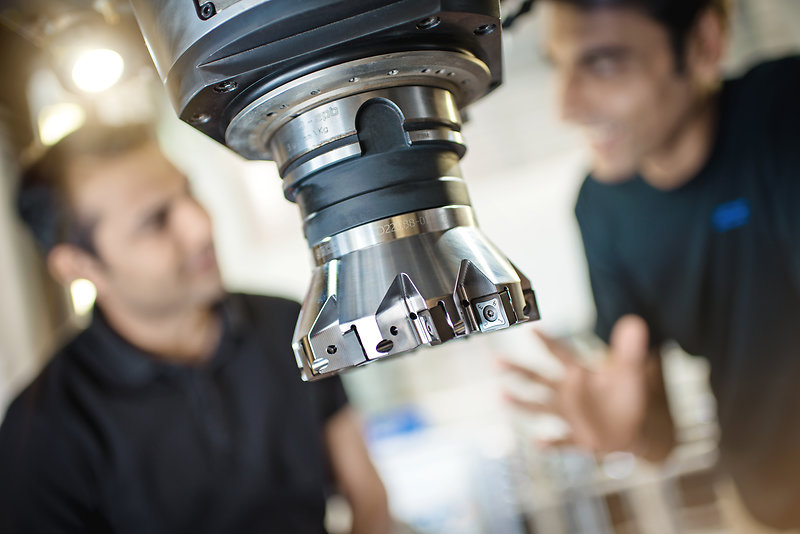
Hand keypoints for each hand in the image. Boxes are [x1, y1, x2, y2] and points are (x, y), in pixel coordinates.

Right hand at [501, 315, 652, 453]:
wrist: (639, 428)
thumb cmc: (631, 395)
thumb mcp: (631, 372)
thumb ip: (629, 350)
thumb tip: (634, 322)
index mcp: (579, 373)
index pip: (559, 353)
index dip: (546, 340)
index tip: (530, 327)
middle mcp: (568, 393)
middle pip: (539, 378)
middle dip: (518, 370)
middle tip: (496, 360)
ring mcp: (571, 416)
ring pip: (541, 407)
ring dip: (522, 403)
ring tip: (501, 396)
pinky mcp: (579, 439)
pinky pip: (561, 441)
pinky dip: (551, 443)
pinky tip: (538, 442)